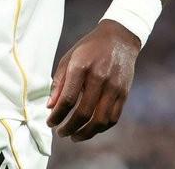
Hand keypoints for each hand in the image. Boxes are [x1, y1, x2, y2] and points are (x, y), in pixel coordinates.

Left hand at [46, 19, 140, 141]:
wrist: (119, 38)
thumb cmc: (89, 48)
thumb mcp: (69, 58)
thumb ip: (59, 83)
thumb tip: (50, 107)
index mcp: (81, 66)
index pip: (68, 99)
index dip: (57, 116)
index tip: (50, 123)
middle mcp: (99, 77)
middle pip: (83, 113)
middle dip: (69, 127)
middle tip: (61, 133)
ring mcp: (114, 86)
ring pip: (100, 120)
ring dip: (86, 133)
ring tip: (74, 136)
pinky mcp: (124, 93)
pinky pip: (113, 118)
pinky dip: (101, 128)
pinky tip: (90, 129)